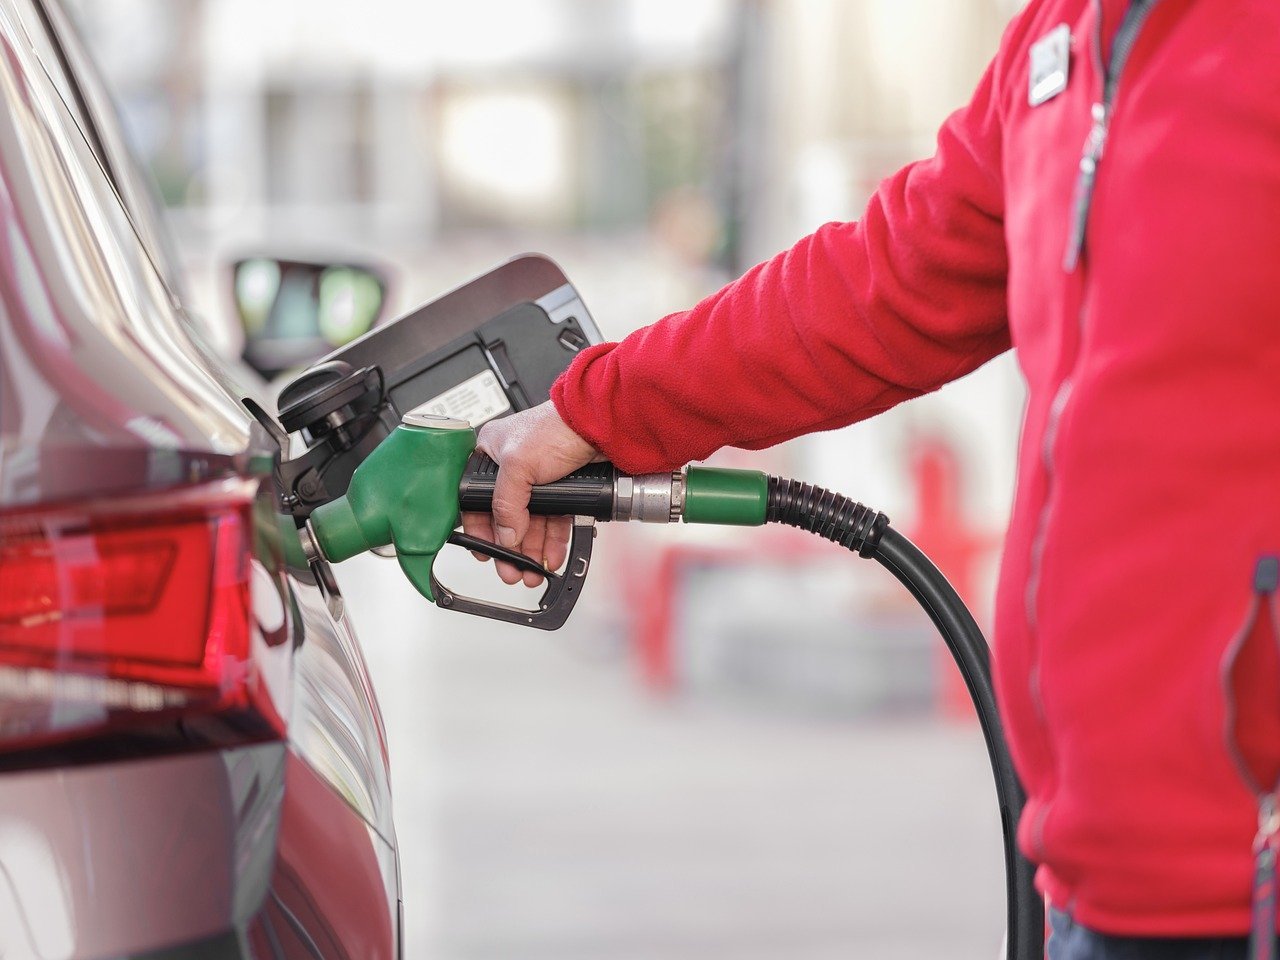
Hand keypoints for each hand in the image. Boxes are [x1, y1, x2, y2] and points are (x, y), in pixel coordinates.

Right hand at [462, 401, 600, 586]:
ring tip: (531, 571)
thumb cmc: (556, 426)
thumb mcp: (518, 465)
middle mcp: (513, 468)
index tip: (485, 552)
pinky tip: (550, 555)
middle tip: (511, 570)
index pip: (476, 500)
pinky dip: (552, 540)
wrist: (601, 425)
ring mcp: (539, 479)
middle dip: (510, 548)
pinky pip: (553, 520)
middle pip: (506, 517)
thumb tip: (505, 535)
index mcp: (490, 454)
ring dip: (530, 549)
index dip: (479, 529)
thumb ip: (506, 504)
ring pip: (531, 523)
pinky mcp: (562, 488)